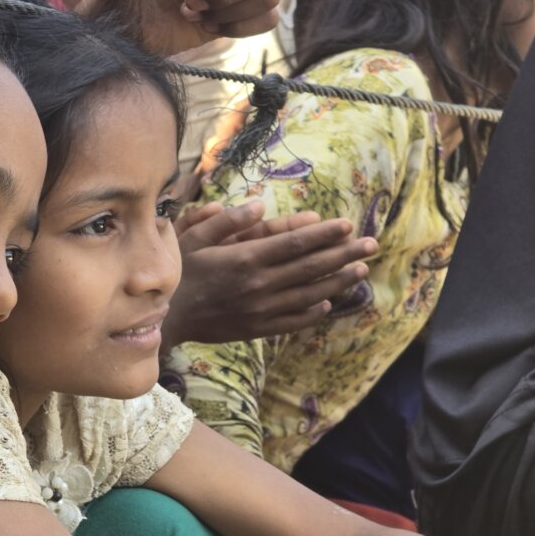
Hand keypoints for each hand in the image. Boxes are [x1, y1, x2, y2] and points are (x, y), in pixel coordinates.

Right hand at [162, 201, 376, 349]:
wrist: (163, 319)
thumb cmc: (176, 273)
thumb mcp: (192, 238)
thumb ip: (227, 221)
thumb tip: (259, 206)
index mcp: (245, 259)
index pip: (294, 244)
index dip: (324, 234)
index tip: (348, 225)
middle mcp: (258, 285)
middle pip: (310, 268)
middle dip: (343, 254)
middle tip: (371, 244)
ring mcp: (260, 310)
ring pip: (309, 295)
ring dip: (337, 281)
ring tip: (359, 270)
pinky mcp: (256, 329)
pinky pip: (292, 321)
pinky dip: (313, 313)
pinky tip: (329, 303)